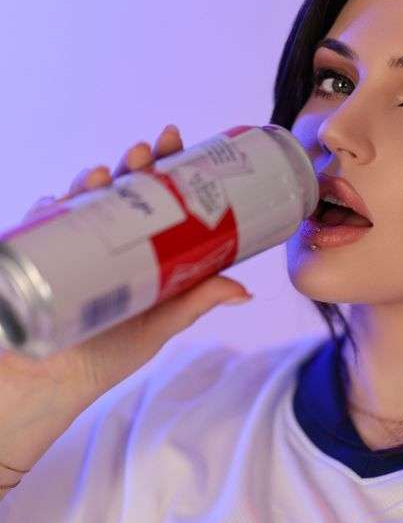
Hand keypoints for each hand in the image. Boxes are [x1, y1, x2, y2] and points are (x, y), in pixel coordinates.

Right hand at [0, 124, 251, 416]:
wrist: (59, 381)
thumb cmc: (110, 352)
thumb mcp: (162, 322)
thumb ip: (197, 301)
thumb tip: (245, 291)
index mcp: (137, 245)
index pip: (152, 194)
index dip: (163, 164)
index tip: (173, 140)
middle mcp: (103, 238)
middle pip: (119, 189)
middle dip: (130, 165)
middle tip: (143, 156)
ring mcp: (69, 244)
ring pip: (80, 199)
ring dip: (91, 181)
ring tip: (105, 179)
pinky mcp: (37, 257)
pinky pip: (40, 224)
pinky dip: (49, 209)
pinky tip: (58, 202)